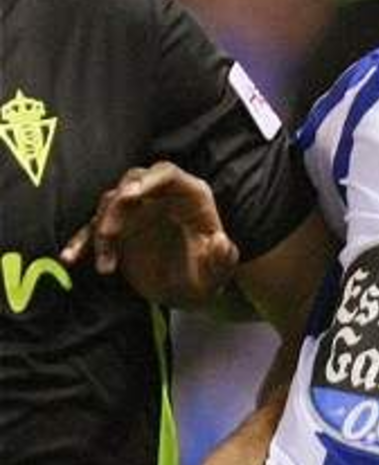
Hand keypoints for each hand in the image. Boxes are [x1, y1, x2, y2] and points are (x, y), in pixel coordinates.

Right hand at [60, 161, 238, 308]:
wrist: (189, 290)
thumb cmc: (208, 275)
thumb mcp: (218, 272)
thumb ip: (222, 258)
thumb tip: (220, 242)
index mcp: (190, 195)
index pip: (167, 173)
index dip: (148, 179)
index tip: (130, 195)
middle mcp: (160, 196)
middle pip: (132, 183)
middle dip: (118, 204)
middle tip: (110, 230)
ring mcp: (136, 211)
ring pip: (109, 206)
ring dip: (102, 231)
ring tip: (107, 265)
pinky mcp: (117, 230)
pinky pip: (93, 229)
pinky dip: (81, 242)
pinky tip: (70, 258)